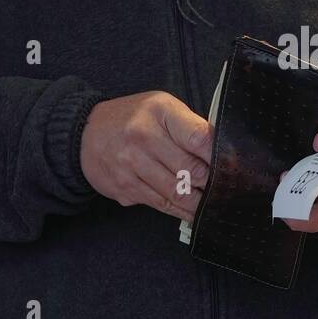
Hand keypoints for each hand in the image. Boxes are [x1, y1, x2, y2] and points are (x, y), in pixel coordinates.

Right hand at [80, 91, 212, 221]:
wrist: (85, 133)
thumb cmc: (131, 118)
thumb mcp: (161, 107)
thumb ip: (189, 126)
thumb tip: (219, 152)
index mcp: (158, 113)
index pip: (199, 139)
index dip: (220, 157)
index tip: (232, 168)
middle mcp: (142, 139)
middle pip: (191, 171)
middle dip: (212, 184)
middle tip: (225, 189)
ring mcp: (130, 166)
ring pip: (177, 193)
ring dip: (198, 202)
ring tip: (212, 203)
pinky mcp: (124, 188)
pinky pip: (160, 204)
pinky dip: (180, 210)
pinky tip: (191, 210)